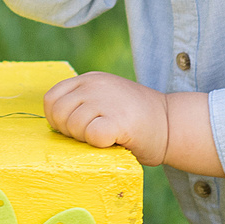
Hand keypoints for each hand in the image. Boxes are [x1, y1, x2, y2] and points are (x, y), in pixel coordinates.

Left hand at [43, 72, 169, 164]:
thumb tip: (54, 122)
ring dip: (87, 139)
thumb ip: (82, 103)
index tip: (76, 129)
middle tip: (94, 135)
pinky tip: (115, 140)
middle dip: (69, 132)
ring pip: (73, 126)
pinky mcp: (119, 119)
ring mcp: (107, 100)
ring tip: (109, 136)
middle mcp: (96, 85)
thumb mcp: (106, 99)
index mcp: (90, 79)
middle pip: (58, 113)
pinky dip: (100, 144)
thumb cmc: (136, 120)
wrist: (173, 124)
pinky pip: (92, 136)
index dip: (57, 119)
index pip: (51, 99)